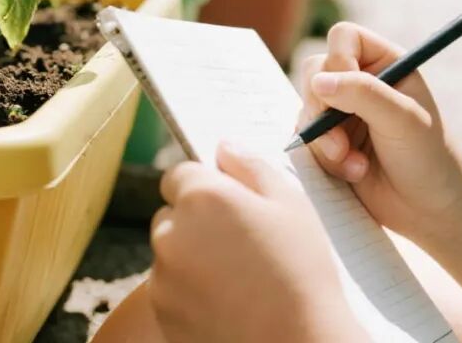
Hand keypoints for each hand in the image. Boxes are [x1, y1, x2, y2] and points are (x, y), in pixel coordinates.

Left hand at [150, 142, 366, 342]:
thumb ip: (250, 166)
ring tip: (236, 275)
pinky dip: (188, 290)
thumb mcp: (288, 202)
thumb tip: (224, 147)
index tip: (230, 203)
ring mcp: (163, 278)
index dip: (205, 185)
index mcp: (201, 197)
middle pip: (171, 213)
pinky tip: (226, 299)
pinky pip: (169, 288)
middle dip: (195, 220)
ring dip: (190, 255)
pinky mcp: (162, 314)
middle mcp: (172, 233)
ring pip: (169, 252)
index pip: (179, 173)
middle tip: (238, 240)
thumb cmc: (300, 270)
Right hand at [300, 22, 461, 248]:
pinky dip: (325, 159)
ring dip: (325, 141)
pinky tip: (354, 173)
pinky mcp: (331, 141)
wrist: (430, 212)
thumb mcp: (402, 120)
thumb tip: (318, 81)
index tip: (349, 94)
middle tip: (341, 141)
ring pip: (306, 107)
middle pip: (315, 70)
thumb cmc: (428, 158)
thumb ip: (362, 94)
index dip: (339, 60)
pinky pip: (306, 138)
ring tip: (355, 165)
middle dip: (322, 108)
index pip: (344, 37)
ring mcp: (343, 112)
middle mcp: (361, 81)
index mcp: (385, 63)